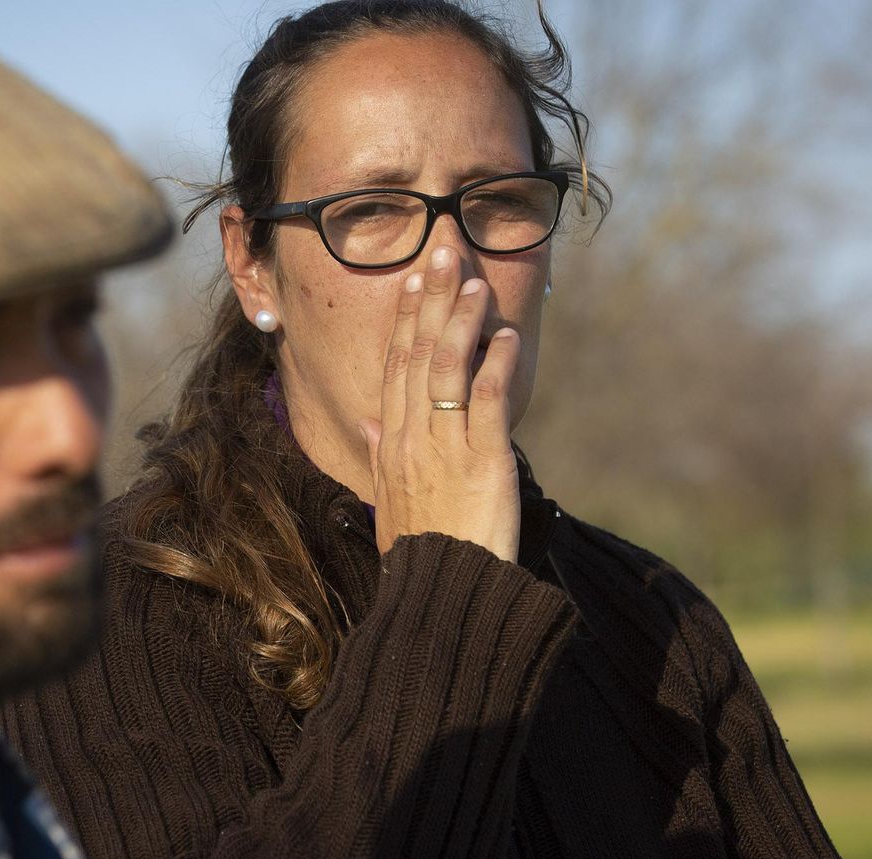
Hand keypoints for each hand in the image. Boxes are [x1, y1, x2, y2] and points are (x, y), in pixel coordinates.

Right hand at [359, 246, 521, 561]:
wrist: (443, 592)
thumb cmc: (420, 551)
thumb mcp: (388, 501)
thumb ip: (380, 455)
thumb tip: (368, 422)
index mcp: (393, 444)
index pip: (396, 367)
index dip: (404, 320)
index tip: (412, 281)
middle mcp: (414, 438)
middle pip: (419, 355)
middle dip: (431, 300)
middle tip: (442, 252)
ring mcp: (447, 447)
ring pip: (449, 369)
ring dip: (462, 320)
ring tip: (474, 281)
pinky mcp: (484, 462)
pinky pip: (487, 401)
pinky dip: (495, 364)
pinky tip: (503, 336)